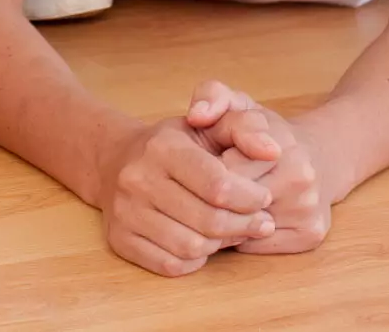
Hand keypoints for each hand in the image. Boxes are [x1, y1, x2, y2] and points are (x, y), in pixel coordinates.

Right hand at [91, 115, 277, 276]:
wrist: (116, 161)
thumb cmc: (175, 144)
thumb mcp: (209, 124)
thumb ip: (245, 127)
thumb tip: (272, 151)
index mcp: (162, 146)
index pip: (217, 185)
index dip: (250, 198)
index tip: (264, 198)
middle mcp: (137, 179)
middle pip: (207, 221)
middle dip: (244, 225)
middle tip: (261, 223)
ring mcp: (125, 212)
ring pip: (191, 248)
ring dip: (221, 244)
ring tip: (234, 231)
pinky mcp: (120, 240)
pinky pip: (170, 265)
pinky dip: (196, 260)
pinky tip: (205, 243)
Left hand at [185, 82, 331, 255]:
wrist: (321, 156)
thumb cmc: (269, 133)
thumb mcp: (240, 104)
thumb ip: (213, 96)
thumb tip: (196, 115)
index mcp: (279, 144)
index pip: (220, 171)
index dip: (204, 171)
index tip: (204, 166)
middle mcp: (300, 178)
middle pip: (231, 202)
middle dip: (211, 198)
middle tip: (207, 188)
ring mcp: (308, 209)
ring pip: (242, 228)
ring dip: (224, 220)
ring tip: (222, 203)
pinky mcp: (311, 235)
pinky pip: (257, 245)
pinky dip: (243, 236)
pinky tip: (243, 218)